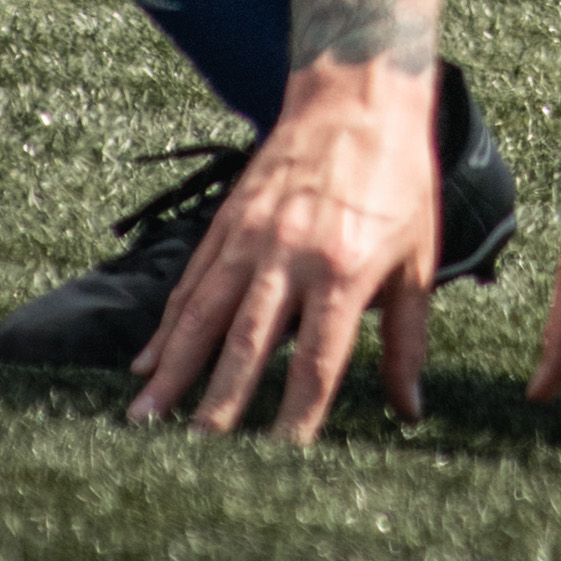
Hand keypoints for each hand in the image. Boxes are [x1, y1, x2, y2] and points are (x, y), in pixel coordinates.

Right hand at [128, 59, 437, 439]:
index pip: (315, 364)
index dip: (295, 420)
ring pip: (204, 313)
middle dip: (215, 407)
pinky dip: (168, 321)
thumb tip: (410, 412)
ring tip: (142, 419)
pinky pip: (193, 278)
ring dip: (171, 370)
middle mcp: (291, 255)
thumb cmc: (400, 180)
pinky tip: (147, 359)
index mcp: (345, 271)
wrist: (360, 94)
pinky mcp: (230, 216)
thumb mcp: (418, 260)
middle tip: (188, 460)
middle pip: (246, 346)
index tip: (276, 467)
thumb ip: (408, 340)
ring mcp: (253, 234)